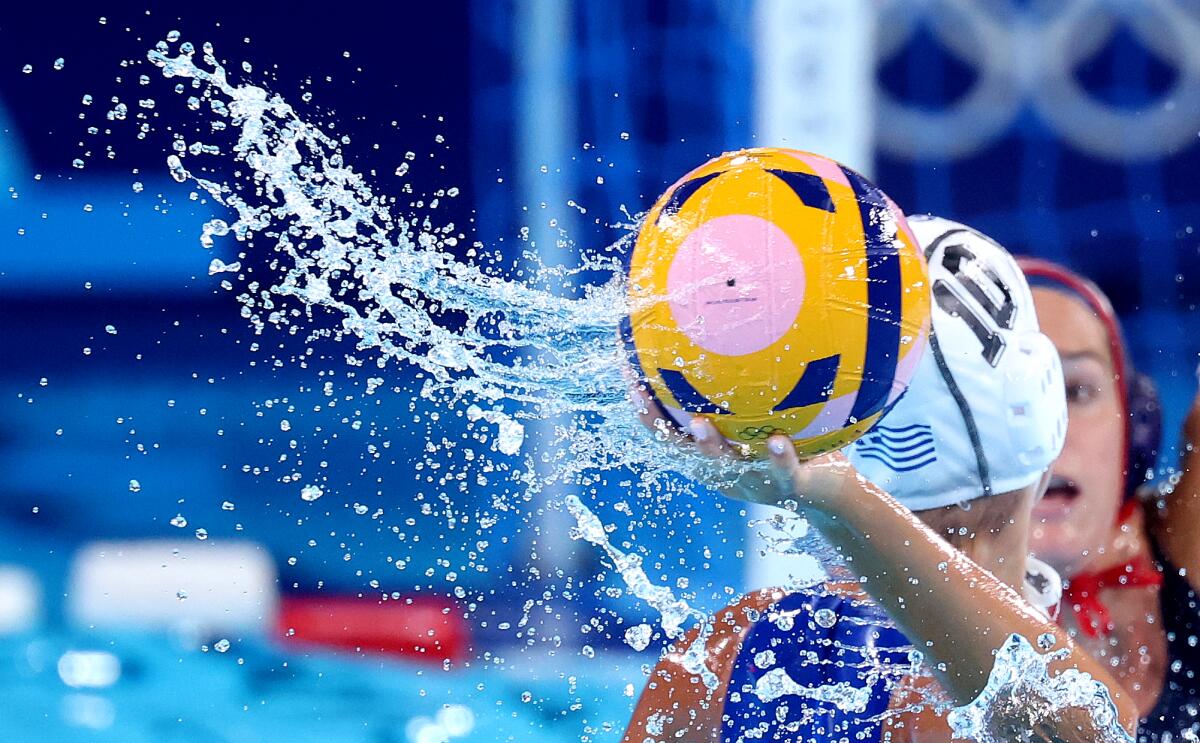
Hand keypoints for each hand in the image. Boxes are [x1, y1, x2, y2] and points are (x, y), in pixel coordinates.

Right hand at [628, 379, 860, 514]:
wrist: (829, 489)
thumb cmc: (790, 439)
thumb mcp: (760, 413)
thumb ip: (739, 385)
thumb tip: (725, 322)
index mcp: (709, 454)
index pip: (665, 430)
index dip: (642, 405)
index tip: (627, 373)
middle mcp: (724, 470)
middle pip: (682, 451)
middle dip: (659, 425)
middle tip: (642, 397)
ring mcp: (753, 481)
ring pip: (726, 466)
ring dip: (710, 447)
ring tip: (701, 425)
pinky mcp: (789, 487)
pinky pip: (782, 472)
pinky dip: (778, 458)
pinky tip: (777, 439)